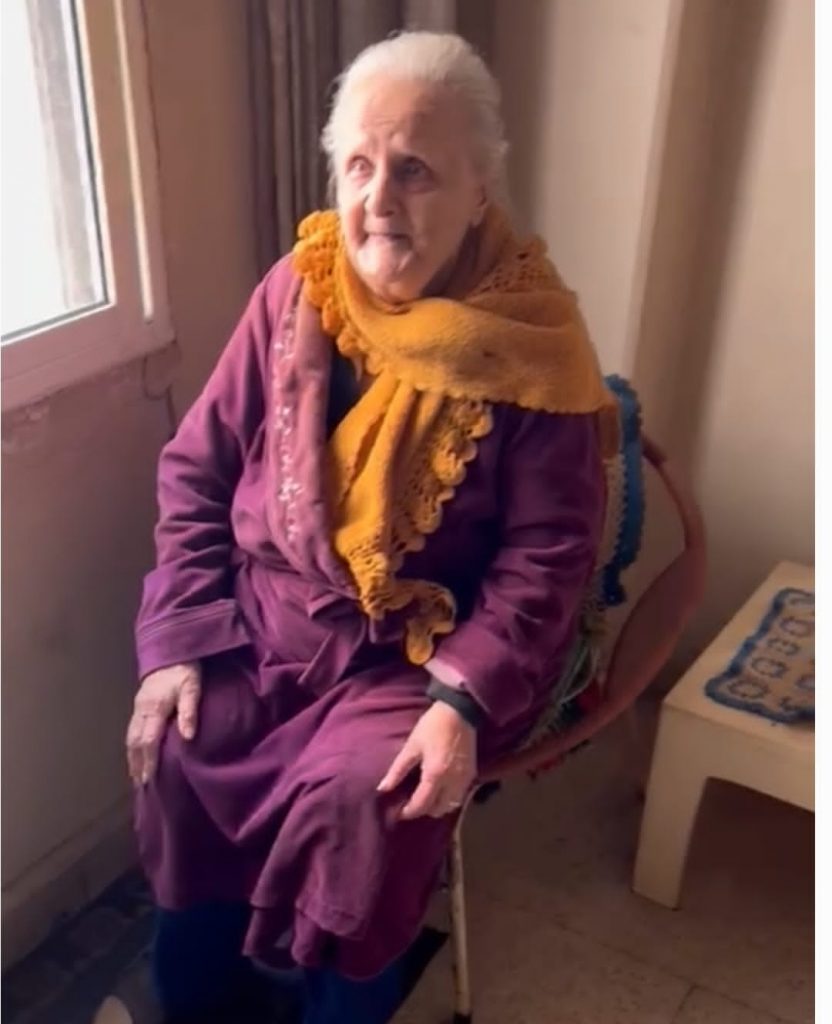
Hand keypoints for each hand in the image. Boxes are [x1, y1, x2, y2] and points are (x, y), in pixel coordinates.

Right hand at [126, 662, 200, 785]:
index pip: (148, 741)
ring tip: (136, 775)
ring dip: (132, 757)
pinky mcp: (139, 703)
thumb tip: (188, 738)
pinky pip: (132, 729)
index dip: (148, 762)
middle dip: (137, 764)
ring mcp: (138, 706)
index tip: (149, 780)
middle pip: (135, 742)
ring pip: (130, 736)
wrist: (171, 646)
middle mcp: (142, 709)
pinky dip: (133, 745)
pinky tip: (136, 753)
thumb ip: (189, 711)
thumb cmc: (185, 668)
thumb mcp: (192, 687)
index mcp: (154, 708)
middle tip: (140, 785)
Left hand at [377, 701, 476, 819]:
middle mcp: (452, 782)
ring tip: (426, 798)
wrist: (459, 712)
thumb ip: (397, 770)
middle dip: (424, 810)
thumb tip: (383, 789)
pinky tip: (440, 789)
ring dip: (438, 806)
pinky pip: (460, 796)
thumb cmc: (432, 727)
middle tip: (412, 803)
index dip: (409, 812)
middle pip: (438, 810)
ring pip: (451, 806)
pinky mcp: (471, 774)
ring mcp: (464, 779)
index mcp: (434, 775)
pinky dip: (449, 798)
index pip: (421, 805)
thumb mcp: (412, 746)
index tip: (399, 812)